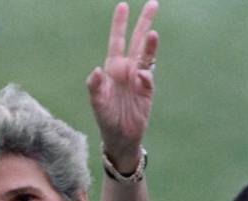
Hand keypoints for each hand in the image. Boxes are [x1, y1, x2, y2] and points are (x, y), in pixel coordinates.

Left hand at [86, 1, 158, 168]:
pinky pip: (148, 78)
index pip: (117, 41)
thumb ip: (94, 88)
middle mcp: (127, 70)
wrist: (120, 139)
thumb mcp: (97, 105)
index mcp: (112, 69)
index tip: (123, 6)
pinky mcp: (147, 92)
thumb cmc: (106, 120)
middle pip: (136, 41)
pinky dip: (145, 76)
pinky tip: (141, 78)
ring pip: (146, 56)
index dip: (120, 24)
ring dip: (150, 44)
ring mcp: (138, 80)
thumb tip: (96, 71)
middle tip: (152, 3)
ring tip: (152, 33)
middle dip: (144, 22)